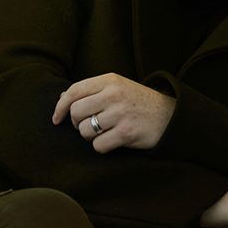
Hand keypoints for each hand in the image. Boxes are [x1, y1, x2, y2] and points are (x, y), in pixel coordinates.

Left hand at [51, 73, 176, 152]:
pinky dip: (102, 146)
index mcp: (109, 80)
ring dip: (90, 136)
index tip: (57, 119)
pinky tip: (113, 141)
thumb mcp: (117, 88)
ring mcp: (120, 113)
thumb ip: (92, 91)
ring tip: (104, 132)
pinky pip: (98, 145)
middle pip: (76, 112)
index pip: (74, 91)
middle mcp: (113, 94)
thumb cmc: (139, 102)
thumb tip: (62, 98)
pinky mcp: (126, 133)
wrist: (170, 116)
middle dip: (77, 124)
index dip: (61, 107)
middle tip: (88, 126)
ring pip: (85, 131)